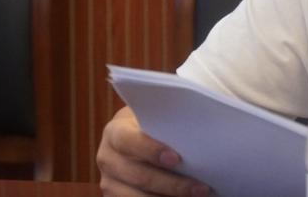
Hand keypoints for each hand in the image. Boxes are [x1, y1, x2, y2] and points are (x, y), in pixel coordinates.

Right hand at [97, 105, 212, 195]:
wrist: (134, 137)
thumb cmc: (153, 123)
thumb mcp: (155, 117)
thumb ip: (167, 123)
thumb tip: (200, 132)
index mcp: (114, 132)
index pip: (129, 141)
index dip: (151, 151)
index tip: (176, 159)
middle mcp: (107, 158)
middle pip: (139, 176)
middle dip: (173, 184)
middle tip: (201, 188)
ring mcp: (108, 182)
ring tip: (198, 195)